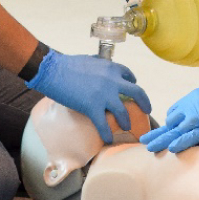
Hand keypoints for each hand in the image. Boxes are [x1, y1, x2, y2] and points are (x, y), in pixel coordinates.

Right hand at [26, 49, 150, 139]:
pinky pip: (103, 124)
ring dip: (126, 121)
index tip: (133, 89)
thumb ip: (100, 65)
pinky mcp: (92, 107)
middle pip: (137, 93)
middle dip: (144, 103)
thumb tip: (101, 67)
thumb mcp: (90, 60)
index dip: (133, 83)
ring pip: (123, 112)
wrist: (52, 71)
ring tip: (126, 126)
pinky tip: (108, 139)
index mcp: (111, 68)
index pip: (129, 76)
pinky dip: (107, 133)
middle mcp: (112, 81)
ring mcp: (104, 95)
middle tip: (146, 110)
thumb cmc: (66, 63)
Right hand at [140, 61, 198, 152]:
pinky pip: (179, 106)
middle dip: (163, 141)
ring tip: (150, 137)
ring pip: (175, 119)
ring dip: (164, 128)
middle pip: (177, 131)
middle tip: (148, 147)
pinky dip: (172, 114)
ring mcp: (198, 103)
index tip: (194, 150)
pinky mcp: (198, 95)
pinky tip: (168, 121)